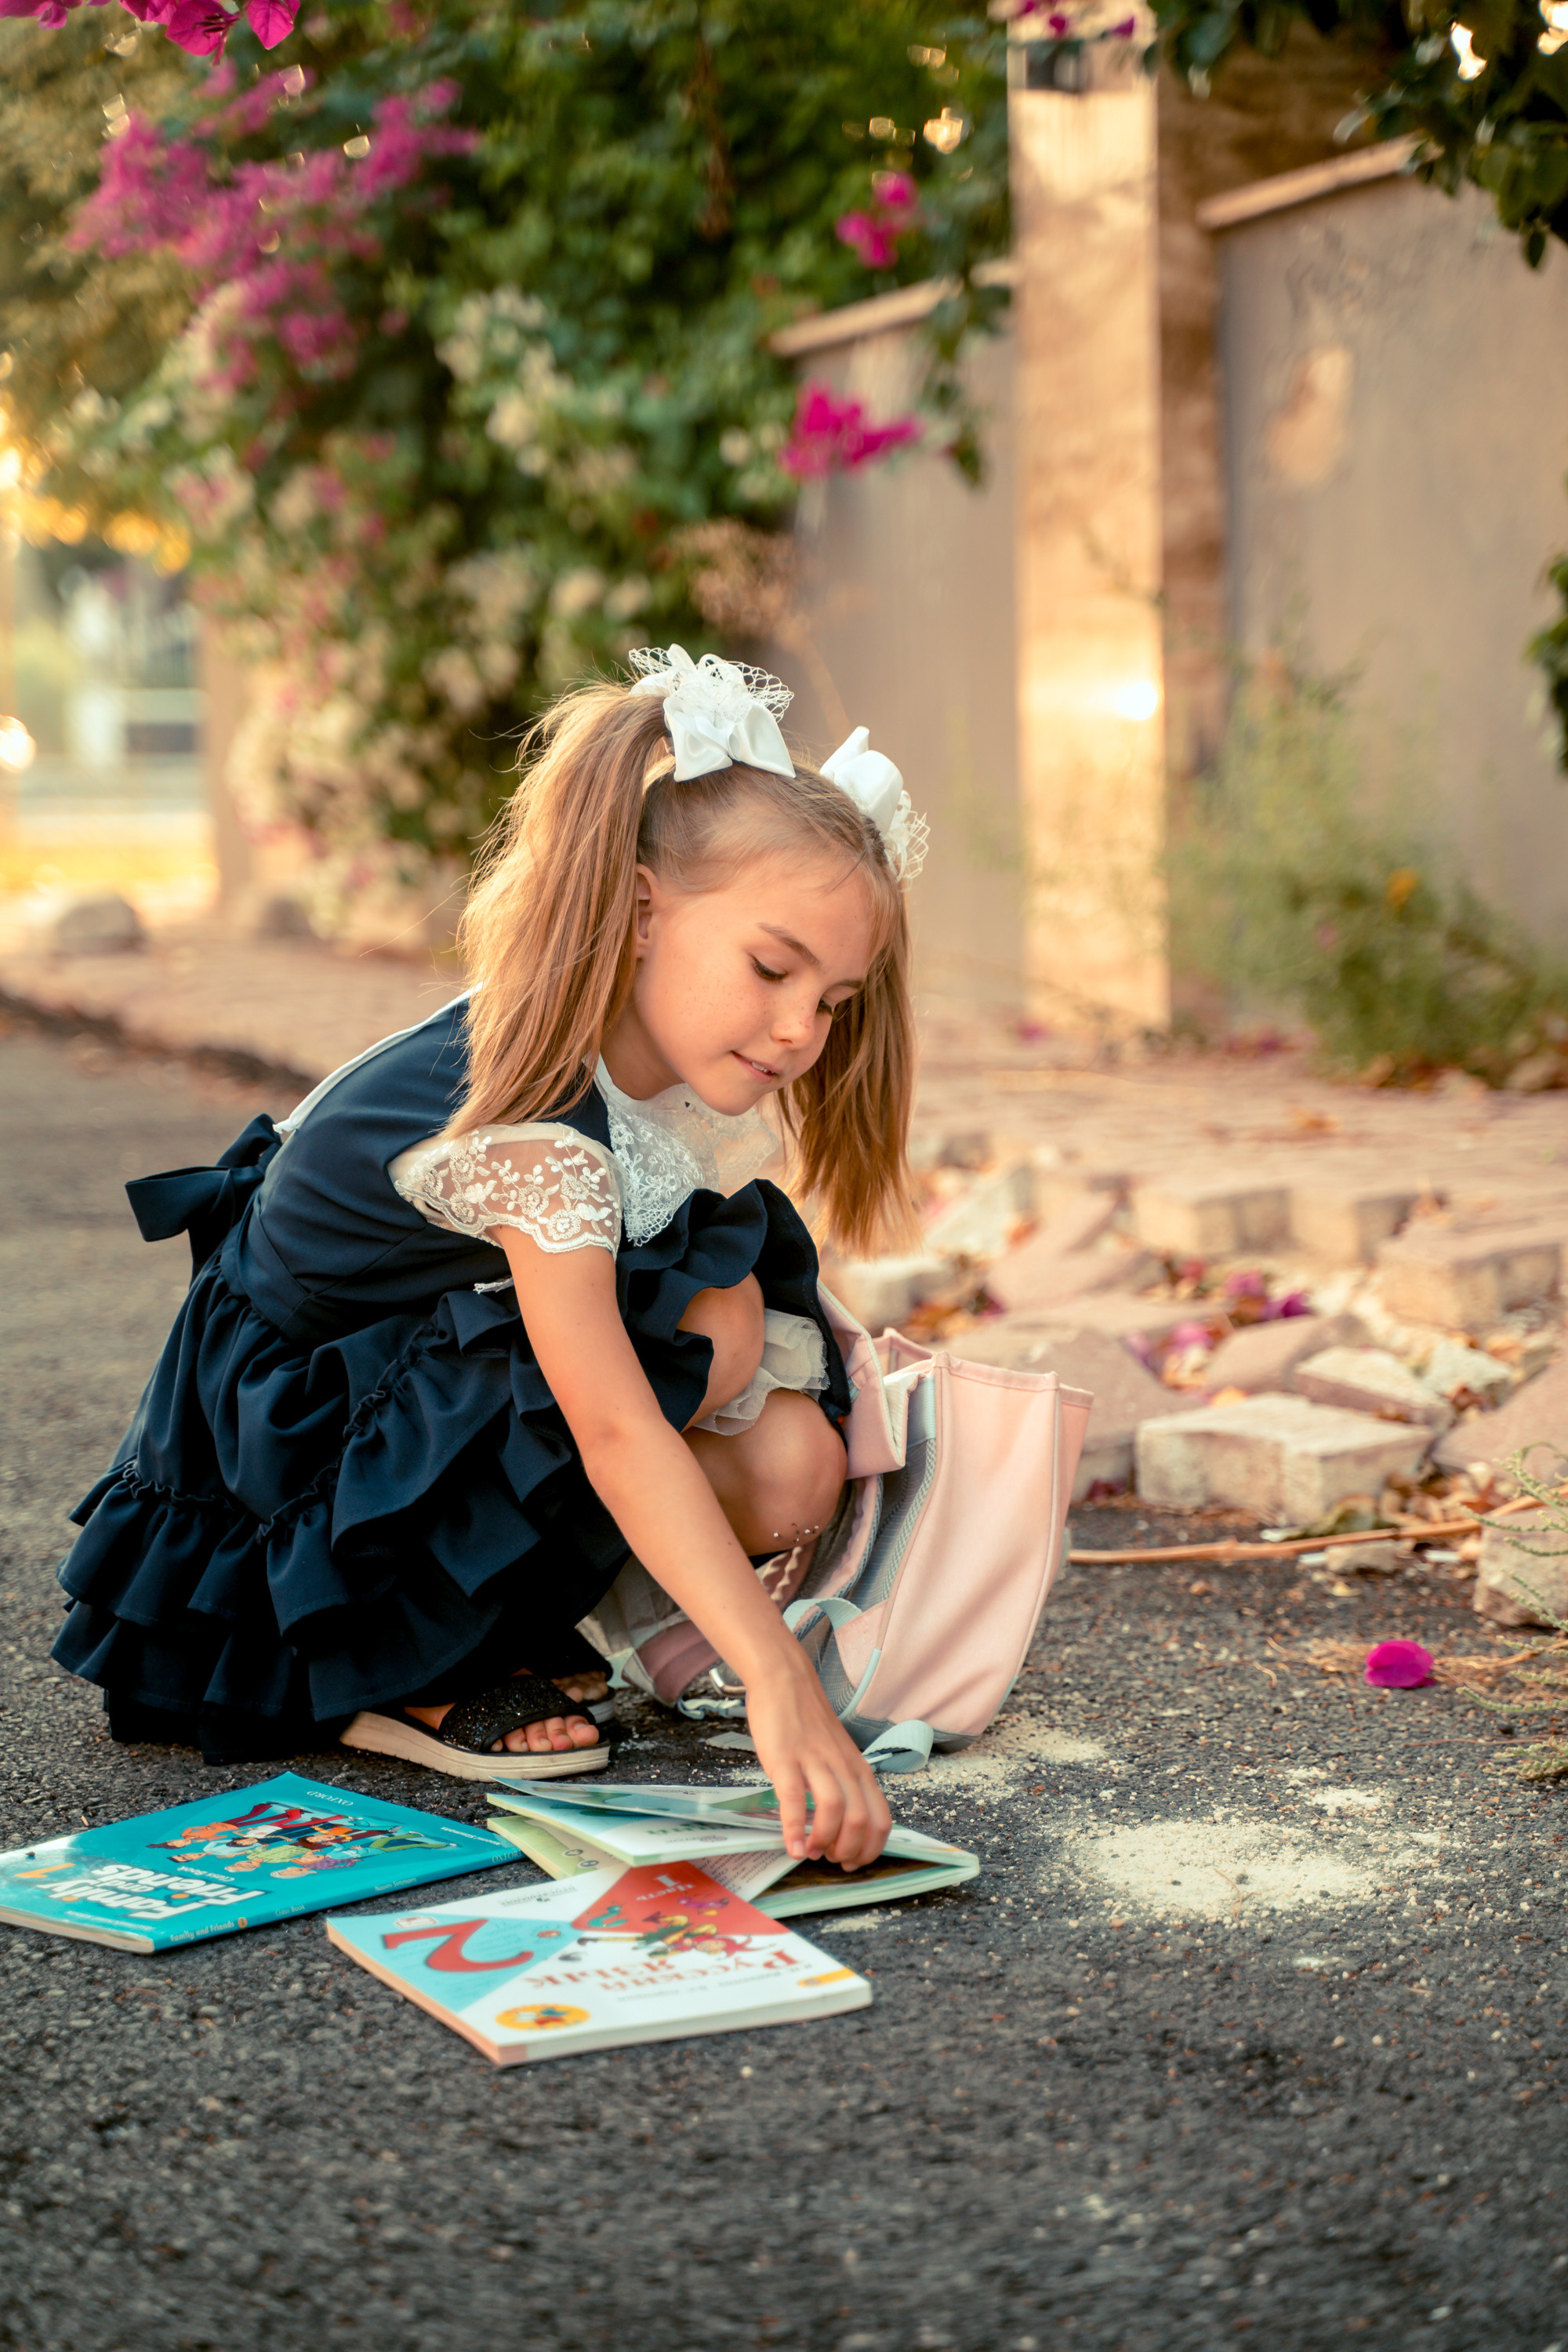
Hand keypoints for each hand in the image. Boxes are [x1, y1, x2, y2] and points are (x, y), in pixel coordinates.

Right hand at [744, 1660, 891, 1871]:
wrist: (784, 1680)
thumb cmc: (809, 1721)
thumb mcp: (838, 1753)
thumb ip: (844, 1783)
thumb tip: (843, 1824)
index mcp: (859, 1769)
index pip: (881, 1819)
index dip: (871, 1849)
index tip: (854, 1863)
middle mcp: (843, 1767)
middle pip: (861, 1819)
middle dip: (849, 1850)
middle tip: (830, 1859)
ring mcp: (815, 1762)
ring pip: (834, 1810)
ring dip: (825, 1840)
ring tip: (812, 1853)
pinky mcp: (786, 1759)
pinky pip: (794, 1799)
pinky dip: (794, 1830)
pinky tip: (792, 1848)